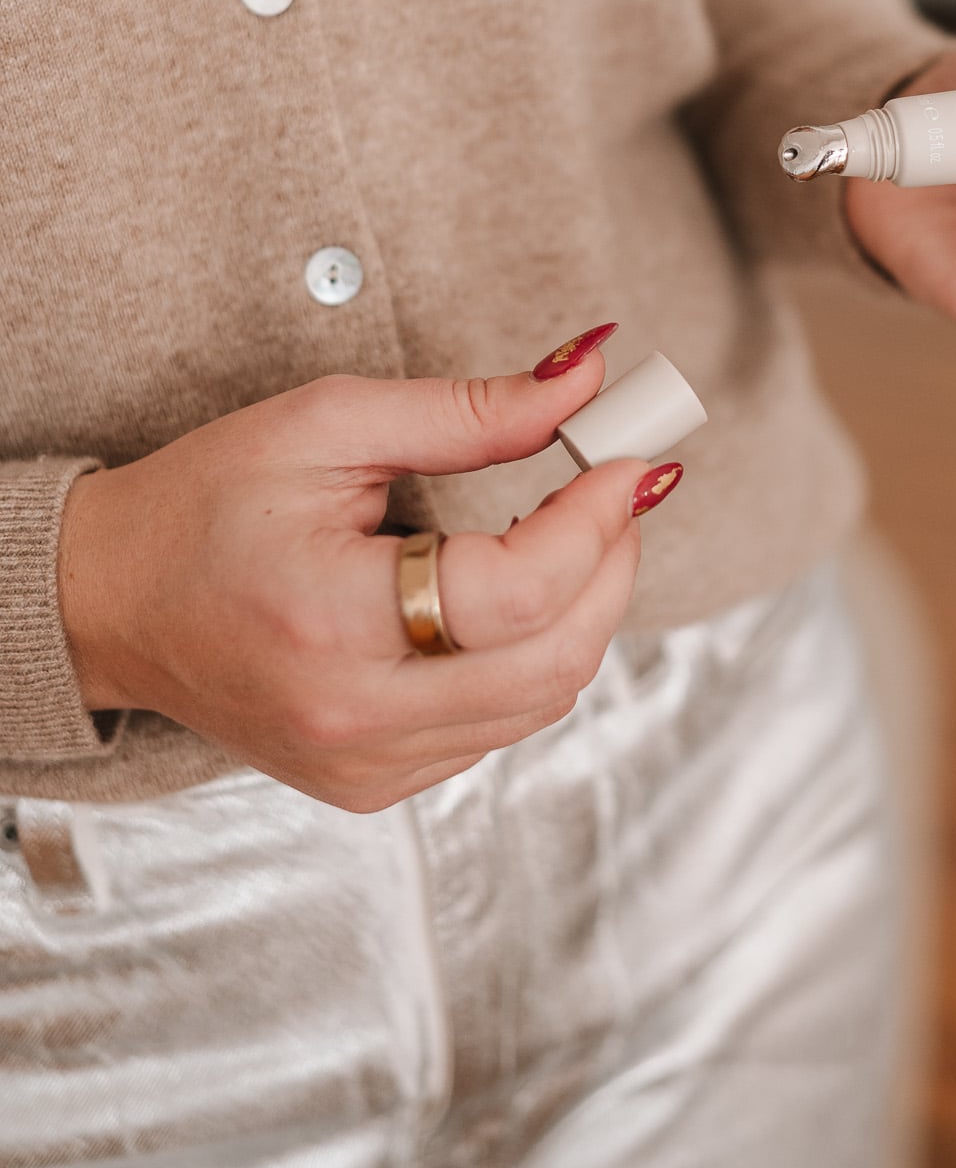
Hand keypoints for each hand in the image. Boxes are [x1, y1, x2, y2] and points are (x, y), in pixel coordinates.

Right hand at [57, 339, 680, 810]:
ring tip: (576, 524)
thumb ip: (469, 412)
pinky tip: (516, 590)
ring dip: (586, 607)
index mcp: (331, 621)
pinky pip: (501, 725)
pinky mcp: (374, 784)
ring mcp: (367, 765)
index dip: (597, 520)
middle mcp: (355, 717)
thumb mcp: (329, 424)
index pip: (516, 594)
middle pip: (555, 661)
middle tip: (620, 484)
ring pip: (543, 701)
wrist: (112, 603)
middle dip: (613, 562)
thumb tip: (584, 383)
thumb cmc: (205, 504)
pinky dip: (536, 653)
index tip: (632, 458)